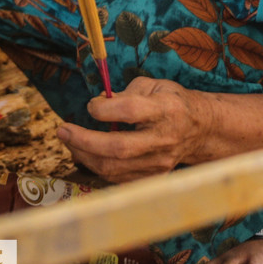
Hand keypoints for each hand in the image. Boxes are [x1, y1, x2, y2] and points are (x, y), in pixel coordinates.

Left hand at [54, 75, 211, 180]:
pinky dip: (98, 167)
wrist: (199, 129)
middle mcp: (163, 139)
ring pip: (114, 168)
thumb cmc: (171, 102)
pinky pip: (118, 179)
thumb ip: (125, 93)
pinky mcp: (154, 177)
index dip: (104, 110)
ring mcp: (160, 163)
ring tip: (70, 141)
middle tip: (62, 130)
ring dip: (84, 155)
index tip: (90, 105)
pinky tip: (87, 154)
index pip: (130, 111)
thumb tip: (97, 105)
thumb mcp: (152, 85)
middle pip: (118, 148)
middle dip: (84, 140)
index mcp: (166, 110)